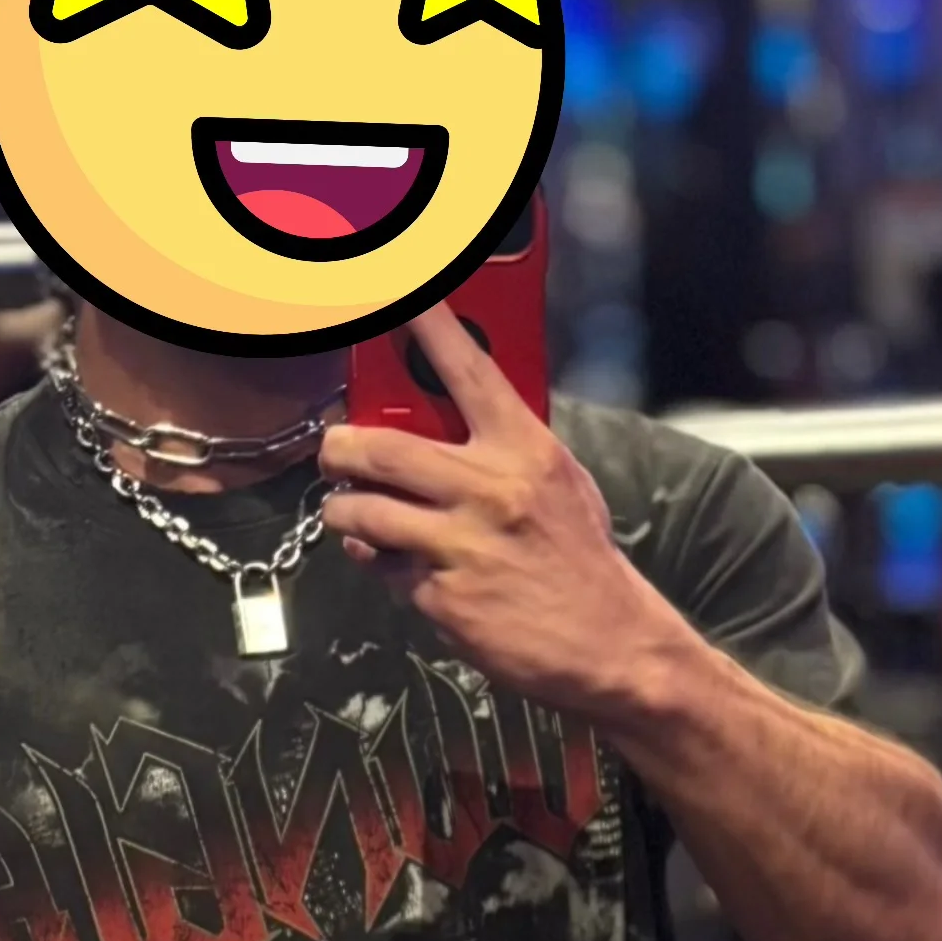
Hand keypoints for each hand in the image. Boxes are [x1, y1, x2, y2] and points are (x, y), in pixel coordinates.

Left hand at [317, 303, 678, 707]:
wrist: (608, 645)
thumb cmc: (579, 559)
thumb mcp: (560, 485)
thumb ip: (506, 449)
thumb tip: (446, 418)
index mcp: (525, 451)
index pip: (469, 370)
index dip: (429, 326)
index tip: (398, 295)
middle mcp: (490, 490)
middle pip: (380, 449)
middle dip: (338, 449)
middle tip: (332, 451)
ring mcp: (461, 547)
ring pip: (363, 513)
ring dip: (343, 512)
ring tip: (348, 512)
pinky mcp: (442, 599)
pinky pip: (383, 570)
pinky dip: (378, 565)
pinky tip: (393, 565)